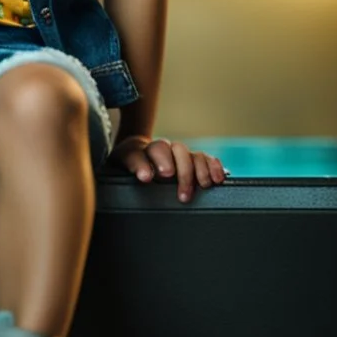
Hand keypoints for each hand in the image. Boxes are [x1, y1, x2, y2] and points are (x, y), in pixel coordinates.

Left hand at [111, 134, 229, 203]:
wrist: (137, 154)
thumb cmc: (130, 167)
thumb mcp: (119, 170)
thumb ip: (129, 171)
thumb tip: (144, 177)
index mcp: (133, 151)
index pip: (137, 155)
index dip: (142, 165)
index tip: (146, 177)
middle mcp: (157, 149)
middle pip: (168, 150)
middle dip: (177, 167)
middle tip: (180, 187)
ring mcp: (174, 153)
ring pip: (187, 152)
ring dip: (197, 169)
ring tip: (202, 186)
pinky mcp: (190, 158)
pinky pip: (204, 158)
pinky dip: (212, 166)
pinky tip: (217, 178)